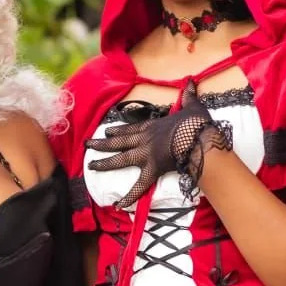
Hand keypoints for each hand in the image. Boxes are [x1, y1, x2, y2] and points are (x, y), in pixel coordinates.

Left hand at [86, 80, 210, 208]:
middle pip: (119, 142)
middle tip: (87, 145)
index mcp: (152, 126)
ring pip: (120, 159)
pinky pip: (139, 187)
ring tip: (91, 166)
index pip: (131, 129)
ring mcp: (146, 154)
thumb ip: (189, 96)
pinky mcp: (152, 169)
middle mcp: (144, 139)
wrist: (198, 137)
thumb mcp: (192, 106)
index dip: (118, 130)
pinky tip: (118, 204)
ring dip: (104, 163)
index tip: (106, 131)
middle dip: (101, 144)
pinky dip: (129, 197)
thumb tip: (192, 81)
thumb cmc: (195, 123)